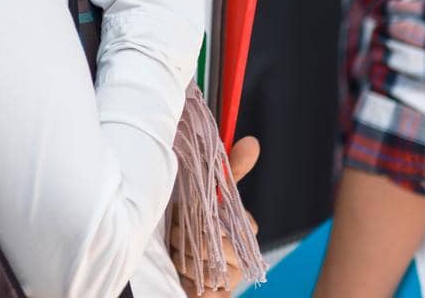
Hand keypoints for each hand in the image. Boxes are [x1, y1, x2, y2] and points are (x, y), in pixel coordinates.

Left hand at [171, 137, 259, 294]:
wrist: (171, 264)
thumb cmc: (191, 226)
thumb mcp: (205, 194)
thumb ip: (228, 170)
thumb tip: (253, 141)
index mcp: (243, 228)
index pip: (242, 221)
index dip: (210, 216)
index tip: (190, 210)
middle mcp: (242, 254)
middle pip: (220, 241)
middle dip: (190, 232)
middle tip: (177, 229)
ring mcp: (232, 278)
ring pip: (208, 262)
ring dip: (183, 254)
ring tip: (176, 249)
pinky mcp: (220, 297)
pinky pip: (205, 287)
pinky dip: (187, 277)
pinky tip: (181, 272)